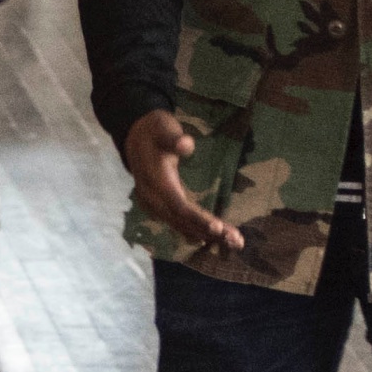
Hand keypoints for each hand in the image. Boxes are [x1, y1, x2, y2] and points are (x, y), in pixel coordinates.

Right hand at [118, 108, 242, 255]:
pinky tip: (211, 239)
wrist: (134, 135)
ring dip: (206, 235)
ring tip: (233, 243)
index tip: (218, 228)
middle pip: (182, 221)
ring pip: (180, 225)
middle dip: (209, 232)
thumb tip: (187, 144)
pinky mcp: (158, 206)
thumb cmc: (155, 131)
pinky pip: (176, 223)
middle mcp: (153, 198)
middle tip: (237, 241)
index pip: (178, 205)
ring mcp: (153, 204)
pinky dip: (195, 231)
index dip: (197, 218)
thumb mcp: (164, 128)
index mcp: (156, 181)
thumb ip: (174, 138)